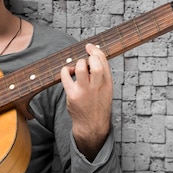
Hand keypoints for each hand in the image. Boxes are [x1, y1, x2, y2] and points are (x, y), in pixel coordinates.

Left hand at [60, 43, 112, 160]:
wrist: (92, 125)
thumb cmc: (98, 103)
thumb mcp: (106, 89)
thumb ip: (101, 73)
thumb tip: (92, 54)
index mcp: (107, 83)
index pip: (103, 61)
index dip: (95, 50)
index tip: (89, 47)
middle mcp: (97, 86)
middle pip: (95, 64)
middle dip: (89, 57)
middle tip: (85, 60)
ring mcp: (85, 91)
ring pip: (80, 68)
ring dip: (77, 63)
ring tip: (77, 69)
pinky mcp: (73, 95)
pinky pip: (65, 76)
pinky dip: (65, 70)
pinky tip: (68, 73)